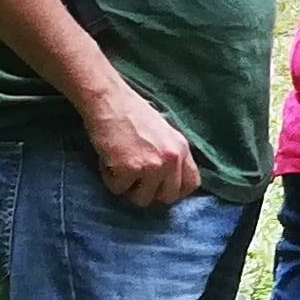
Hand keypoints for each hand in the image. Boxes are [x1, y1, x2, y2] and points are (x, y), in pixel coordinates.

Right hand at [84, 79, 200, 207]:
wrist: (109, 100)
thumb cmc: (132, 114)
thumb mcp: (164, 134)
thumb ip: (171, 156)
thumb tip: (168, 182)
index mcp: (182, 149)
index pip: (191, 185)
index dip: (174, 191)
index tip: (160, 188)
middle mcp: (171, 160)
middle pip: (167, 197)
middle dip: (149, 192)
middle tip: (134, 177)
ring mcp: (152, 166)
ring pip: (142, 199)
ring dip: (128, 187)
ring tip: (120, 165)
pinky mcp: (130, 169)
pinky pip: (118, 189)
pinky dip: (110, 178)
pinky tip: (108, 160)